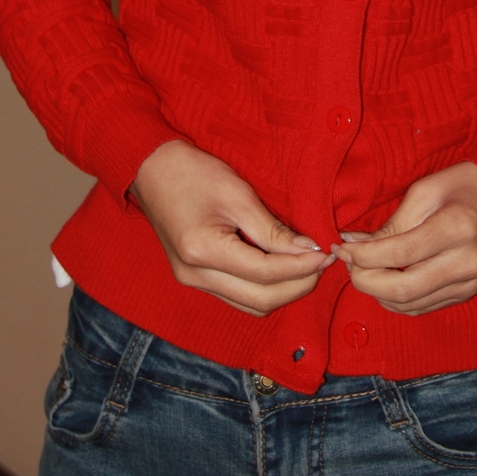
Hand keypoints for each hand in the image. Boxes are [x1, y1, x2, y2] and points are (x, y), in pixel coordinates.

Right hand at [130, 140, 333, 316]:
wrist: (151, 169)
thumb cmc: (192, 172)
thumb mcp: (237, 193)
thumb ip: (272, 229)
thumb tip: (308, 250)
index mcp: (203, 252)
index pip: (265, 274)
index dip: (301, 267)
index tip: (325, 252)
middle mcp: (195, 276)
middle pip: (260, 300)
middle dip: (298, 285)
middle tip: (323, 262)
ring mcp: (192, 281)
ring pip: (250, 305)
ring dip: (283, 291)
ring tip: (307, 266)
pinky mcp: (194, 278)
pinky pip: (238, 296)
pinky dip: (264, 289)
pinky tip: (282, 269)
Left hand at [331, 162, 476, 314]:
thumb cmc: (469, 184)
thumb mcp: (427, 189)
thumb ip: (394, 222)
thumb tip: (356, 243)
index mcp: (456, 229)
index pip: (398, 255)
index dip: (362, 255)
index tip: (342, 246)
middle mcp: (466, 263)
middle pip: (401, 289)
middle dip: (364, 280)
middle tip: (348, 262)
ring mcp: (470, 283)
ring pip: (410, 305)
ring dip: (378, 292)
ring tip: (364, 268)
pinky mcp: (469, 293)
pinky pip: (425, 307)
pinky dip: (398, 299)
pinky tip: (385, 280)